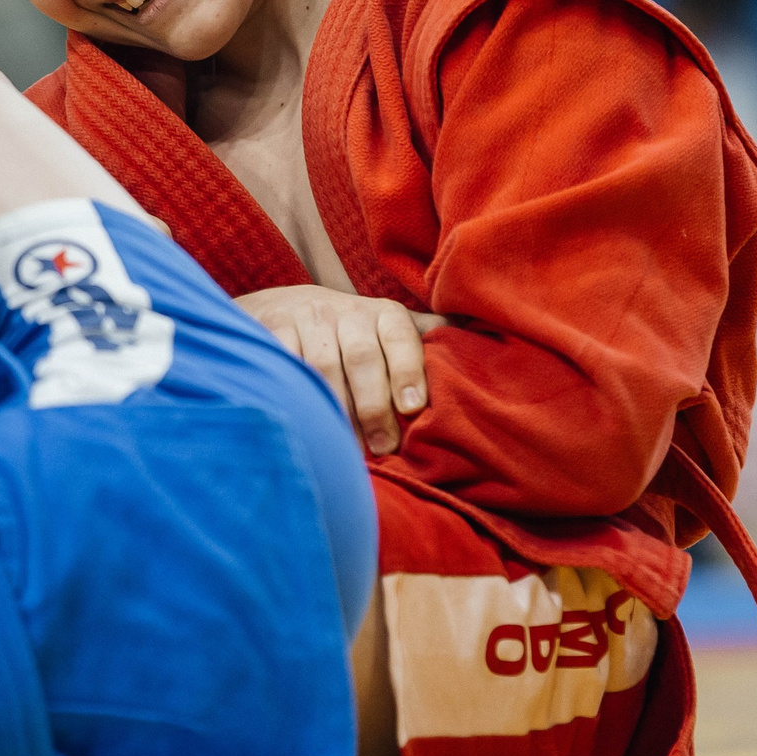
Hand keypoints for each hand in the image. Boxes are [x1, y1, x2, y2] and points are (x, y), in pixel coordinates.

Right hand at [234, 285, 447, 453]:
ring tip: (350, 450)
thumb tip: (485, 337)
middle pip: (362, 358)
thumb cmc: (348, 329)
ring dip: (337, 410)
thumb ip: (426, 335)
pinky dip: (295, 394)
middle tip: (384, 448)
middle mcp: (345, 311)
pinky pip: (284, 364)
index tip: (414, 407)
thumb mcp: (387, 325)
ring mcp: (306, 319)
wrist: (281, 305)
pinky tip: (307, 423)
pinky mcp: (270, 330)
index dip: (407, 370)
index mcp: (382, 312)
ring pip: (323, 369)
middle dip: (374, 407)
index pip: (400, 337)